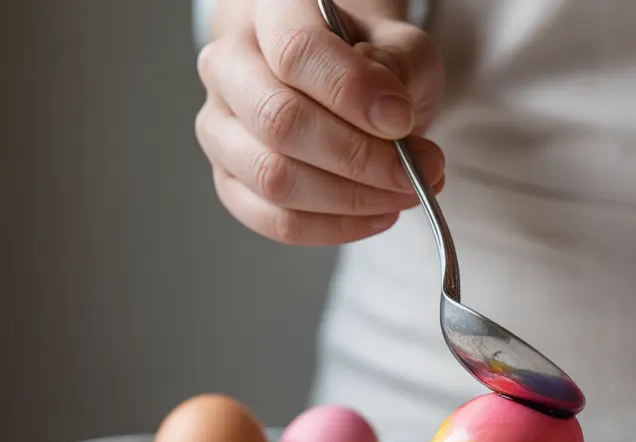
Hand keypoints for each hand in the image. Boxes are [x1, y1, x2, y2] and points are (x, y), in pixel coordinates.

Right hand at [194, 0, 444, 244]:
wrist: (343, 83)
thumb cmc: (372, 62)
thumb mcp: (402, 47)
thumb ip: (401, 70)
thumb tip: (391, 121)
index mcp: (271, 14)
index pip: (296, 52)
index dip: (352, 92)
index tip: (403, 120)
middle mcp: (230, 66)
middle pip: (279, 122)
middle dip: (359, 159)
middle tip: (415, 172)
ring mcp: (220, 126)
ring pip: (273, 178)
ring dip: (352, 198)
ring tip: (404, 192)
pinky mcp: (230, 180)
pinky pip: (275, 220)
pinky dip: (334, 227)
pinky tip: (377, 214)